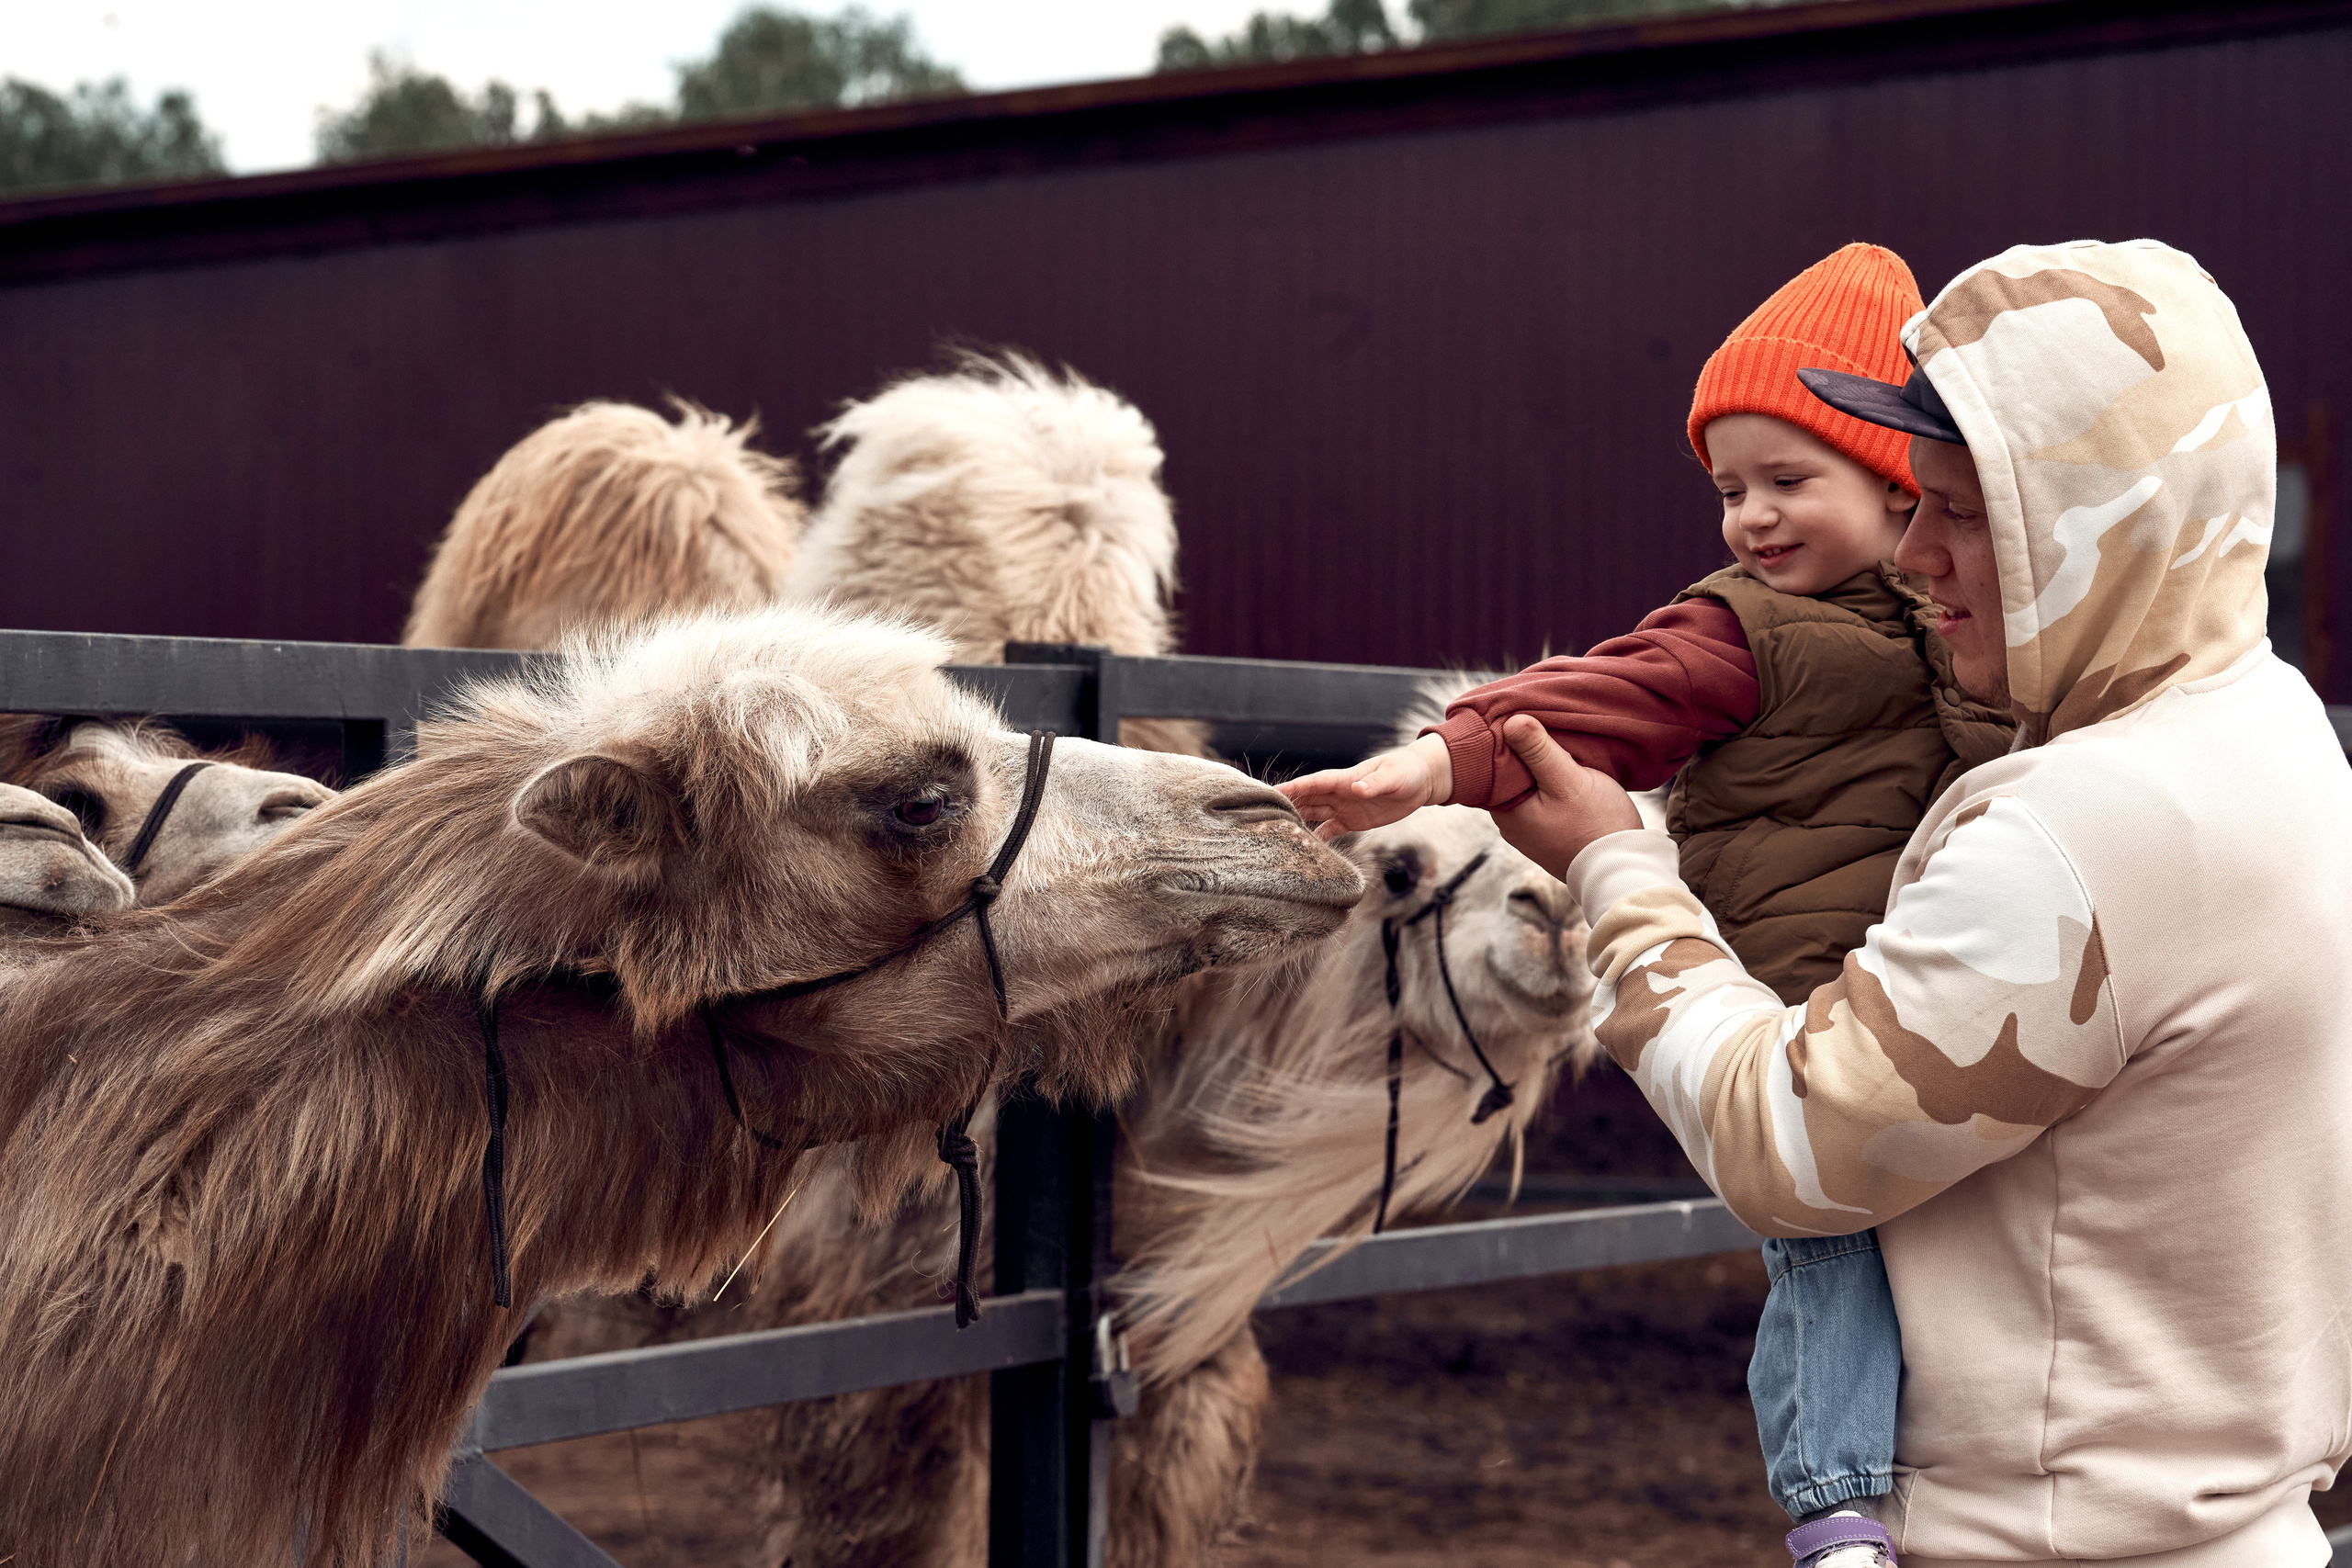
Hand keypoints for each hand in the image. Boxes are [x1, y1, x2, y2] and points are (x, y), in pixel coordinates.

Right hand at [1278, 733, 1452, 840]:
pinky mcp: (1353, 820)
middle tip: (1263, 816)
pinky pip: (1330, 829)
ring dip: (1297, 821)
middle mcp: (1339, 793)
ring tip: (1277, 833)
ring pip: (1314, 814)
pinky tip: (1305, 848)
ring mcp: (1344, 806)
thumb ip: (1374, 783)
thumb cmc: (1407, 772)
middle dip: (1286, 805)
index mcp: (1345, 779)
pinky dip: (1318, 837)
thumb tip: (1358, 789)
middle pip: (1307, 799)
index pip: (1312, 784)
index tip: (1271, 792)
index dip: (1292, 788)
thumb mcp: (1392, 777)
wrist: (1421, 781)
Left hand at [1489, 716, 1642, 877]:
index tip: (1522, 717)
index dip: (1506, 740)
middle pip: (1510, 776)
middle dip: (1525, 753)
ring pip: (1528, 787)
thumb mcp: (1567, 780)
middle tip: (1544, 728)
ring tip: (1559, 747)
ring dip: (1540, 769)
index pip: (1492, 766)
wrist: (1623, 868)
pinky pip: (1543, 800)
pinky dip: (1551, 785)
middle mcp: (1510, 824)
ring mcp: (1530, 831)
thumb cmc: (1596, 824)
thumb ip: (1538, 751)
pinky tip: (1567, 773)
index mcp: (1505, 811)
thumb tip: (1510, 721)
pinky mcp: (1549, 834)